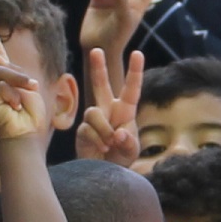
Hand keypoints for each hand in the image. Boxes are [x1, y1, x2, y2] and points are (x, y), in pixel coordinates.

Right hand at [0, 20, 53, 153]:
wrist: (25, 136)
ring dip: (19, 79)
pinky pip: (1, 86)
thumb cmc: (30, 116)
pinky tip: (16, 106)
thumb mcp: (27, 88)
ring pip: (0, 71)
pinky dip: (13, 94)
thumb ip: (12, 73)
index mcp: (3, 81)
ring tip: (32, 88)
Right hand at [72, 45, 144, 162]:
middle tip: (96, 50)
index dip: (134, 71)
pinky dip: (97, 140)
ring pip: (94, 112)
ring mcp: (94, 118)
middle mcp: (108, 110)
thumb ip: (129, 142)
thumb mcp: (131, 151)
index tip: (137, 54)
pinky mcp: (83, 128)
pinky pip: (88, 128)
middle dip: (98, 67)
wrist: (104, 172)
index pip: (131, 89)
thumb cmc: (121, 157)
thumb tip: (119, 132)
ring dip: (104, 130)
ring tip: (109, 144)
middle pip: (101, 84)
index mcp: (125, 111)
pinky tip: (101, 149)